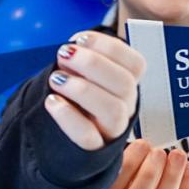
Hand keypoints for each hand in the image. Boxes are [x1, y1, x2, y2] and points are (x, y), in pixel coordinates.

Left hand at [45, 31, 145, 149]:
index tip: (79, 38)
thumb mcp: (79, 77)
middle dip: (93, 63)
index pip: (136, 64)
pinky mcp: (92, 150)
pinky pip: (87, 136)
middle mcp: (125, 107)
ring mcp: (111, 130)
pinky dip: (68, 116)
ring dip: (82, 89)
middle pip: (125, 84)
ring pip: (113, 110)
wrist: (57, 140)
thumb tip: (73, 47)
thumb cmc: (72, 101)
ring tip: (55, 78)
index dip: (110, 47)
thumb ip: (80, 62)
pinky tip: (52, 101)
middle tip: (63, 53)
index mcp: (126, 85)